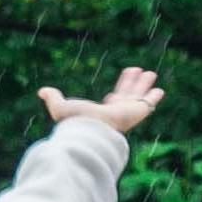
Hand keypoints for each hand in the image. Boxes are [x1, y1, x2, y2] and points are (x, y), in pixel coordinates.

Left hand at [44, 67, 164, 138]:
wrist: (94, 129)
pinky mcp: (137, 111)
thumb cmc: (78, 121)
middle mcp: (117, 112)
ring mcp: (128, 112)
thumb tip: (41, 91)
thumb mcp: (61, 107)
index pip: (111, 101)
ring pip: (138, 96)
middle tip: (136, 72)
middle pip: (127, 96)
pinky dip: (154, 97)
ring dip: (144, 85)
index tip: (115, 92)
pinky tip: (159, 90)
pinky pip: (148, 103)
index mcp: (102, 113)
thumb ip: (53, 99)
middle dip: (131, 84)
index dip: (114, 95)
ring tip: (150, 73)